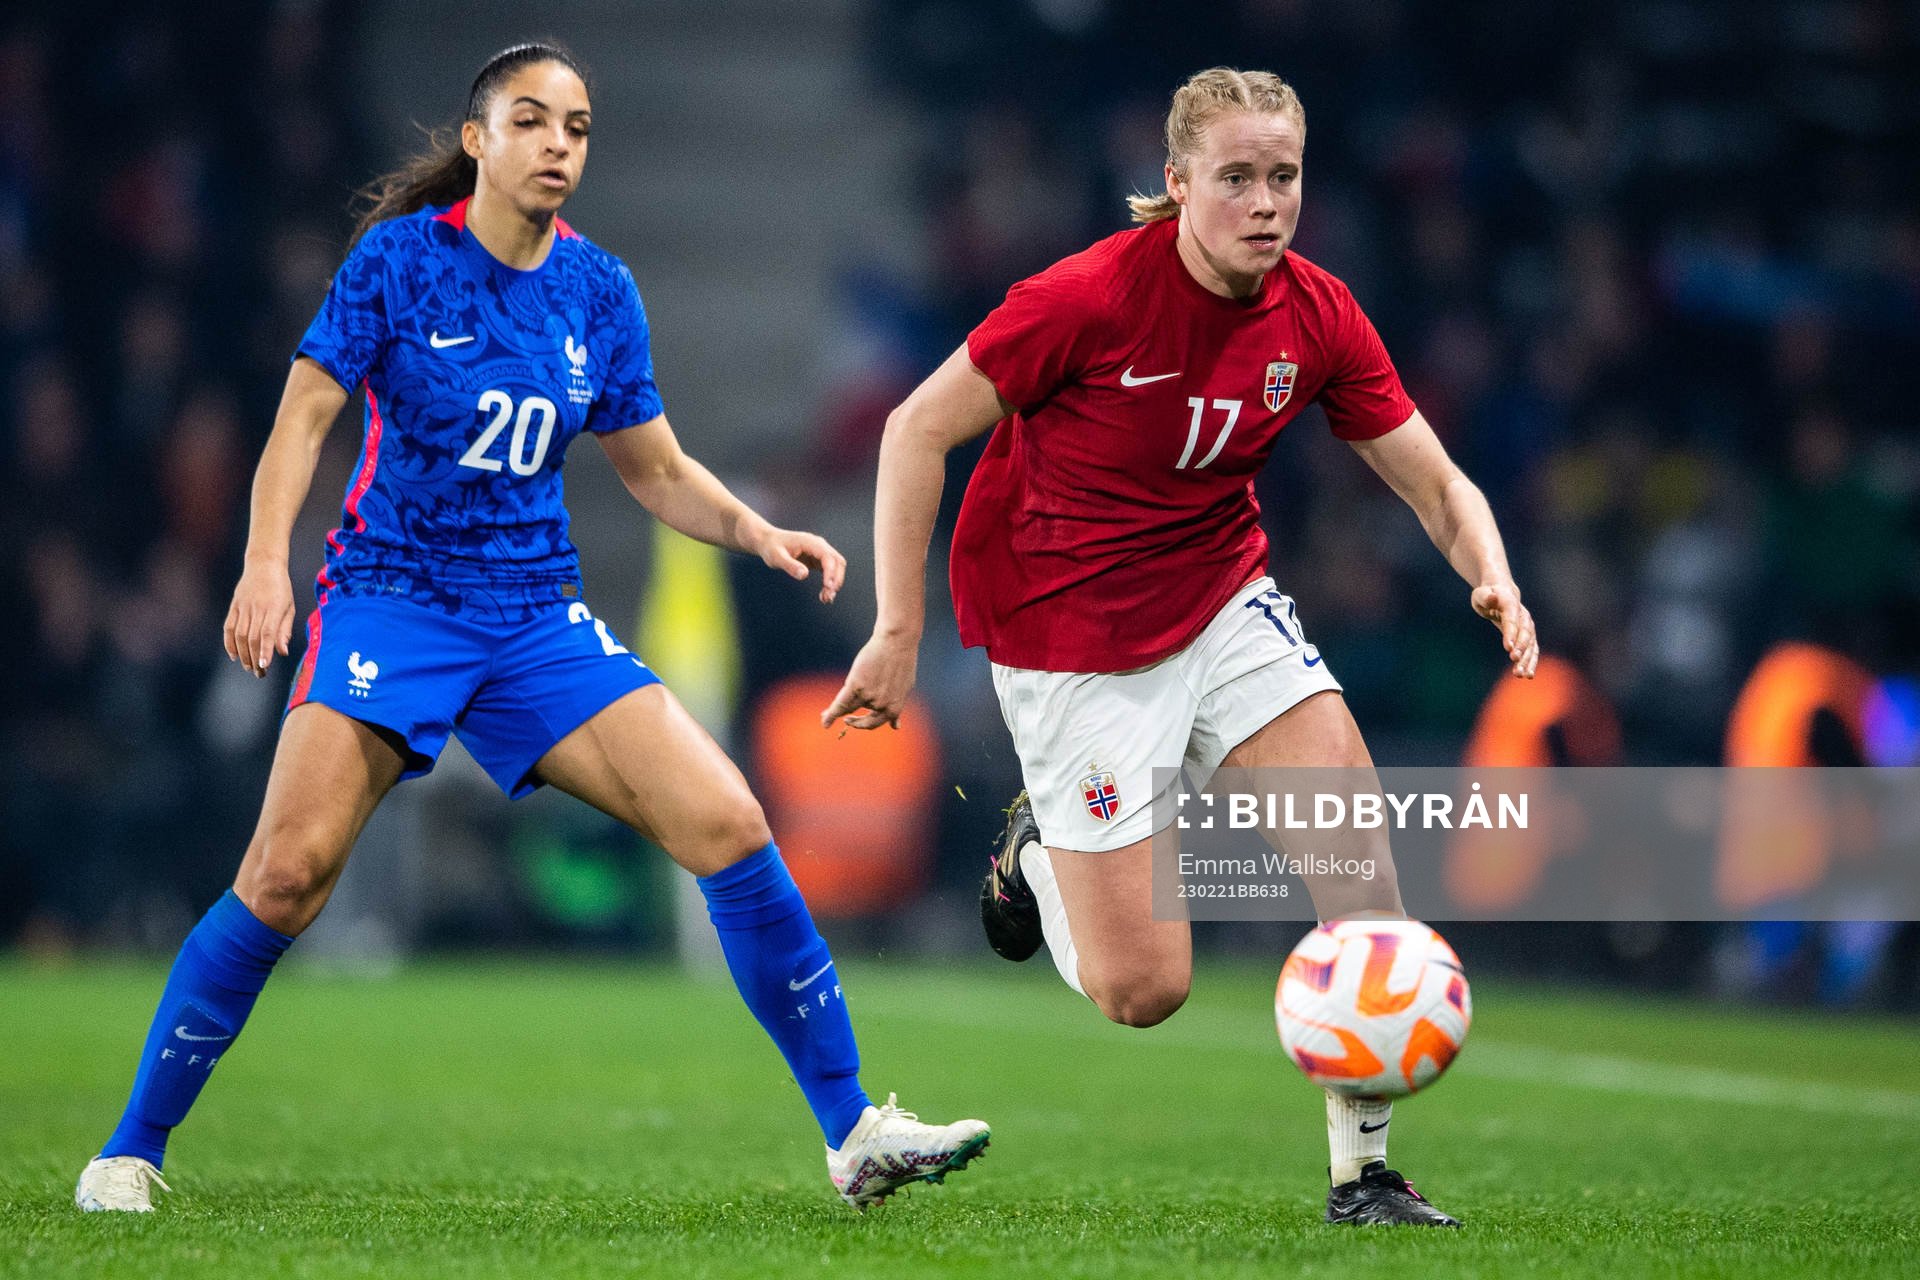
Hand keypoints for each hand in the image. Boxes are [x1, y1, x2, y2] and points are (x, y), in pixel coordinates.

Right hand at [224, 560, 295, 678]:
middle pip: (252, 637)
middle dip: (254, 658)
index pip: (267, 633)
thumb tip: (282, 652)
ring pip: (239, 635)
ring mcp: (243, 606)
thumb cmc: (281, 588)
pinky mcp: (234, 606)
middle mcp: (257, 608)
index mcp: (274, 608)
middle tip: (259, 673)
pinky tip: (233, 655)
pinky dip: (229, 642)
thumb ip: (285, 630)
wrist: (264, 565)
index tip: (264, 665)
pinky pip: (229, 627)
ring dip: (242, 654)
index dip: (264, 650)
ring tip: (249, 667)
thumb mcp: (289, 607)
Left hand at [751, 526, 845, 603]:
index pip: (828, 556)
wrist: (768, 542)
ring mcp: (820, 552)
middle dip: (836, 580)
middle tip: (828, 597)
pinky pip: (830, 571)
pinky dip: (830, 583)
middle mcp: (819, 545)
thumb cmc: (771, 548)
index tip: (827, 587)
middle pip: (838, 561)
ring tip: (826, 599)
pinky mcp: (818, 560)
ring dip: (834, 583)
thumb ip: (790, 565)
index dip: (830, 572)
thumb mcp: (776, 557)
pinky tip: (824, 595)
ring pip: (836, 567)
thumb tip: (804, 575)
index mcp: (811, 542)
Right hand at [822, 632, 918, 729]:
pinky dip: (831, 714)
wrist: (897, 641)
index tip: (855, 724)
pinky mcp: (856, 684)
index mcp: (893, 708)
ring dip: (836, 713)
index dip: (863, 725)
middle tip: (846, 720)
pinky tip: (825, 720)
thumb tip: (896, 726)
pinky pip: (840, 703)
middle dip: (852, 722)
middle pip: (861, 719)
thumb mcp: (904, 689)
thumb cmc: (902, 661)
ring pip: (849, 707)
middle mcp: (880, 705)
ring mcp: (868, 696)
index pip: (874, 723)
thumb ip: (896, 708)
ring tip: (826, 713)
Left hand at [1471, 581, 1538, 677]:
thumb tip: (1492, 597)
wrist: (1502, 593)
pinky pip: (1532, 650)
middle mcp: (1523, 616)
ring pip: (1531, 644)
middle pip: (1525, 634)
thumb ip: (1486, 597)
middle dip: (1521, 648)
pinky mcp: (1528, 636)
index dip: (1511, 634)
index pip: (1511, 621)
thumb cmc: (1487, 595)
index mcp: (1511, 605)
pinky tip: (1528, 675)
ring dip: (1528, 659)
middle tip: (1514, 661)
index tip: (1508, 648)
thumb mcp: (1481, 595)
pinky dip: (1531, 662)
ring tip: (1521, 674)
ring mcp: (1528, 626)